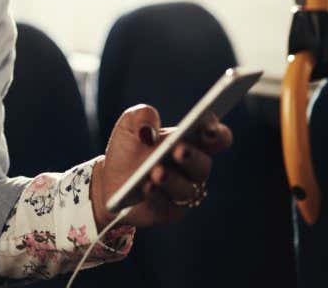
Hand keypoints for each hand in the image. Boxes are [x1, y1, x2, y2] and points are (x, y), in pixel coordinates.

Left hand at [90, 105, 233, 229]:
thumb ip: (141, 117)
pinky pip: (166, 206)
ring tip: (157, 172)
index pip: (216, 138)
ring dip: (172, 180)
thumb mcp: (129, 125)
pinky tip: (147, 187)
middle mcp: (192, 168)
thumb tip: (148, 128)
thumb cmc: (128, 148)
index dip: (217, 134)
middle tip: (179, 150)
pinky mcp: (167, 211)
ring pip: (186, 189)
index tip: (208, 128)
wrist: (110, 179)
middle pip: (202, 165)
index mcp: (191, 142)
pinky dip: (156, 196)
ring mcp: (182, 191)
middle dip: (192, 157)